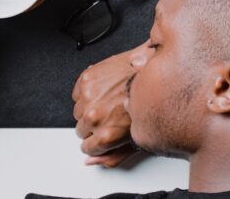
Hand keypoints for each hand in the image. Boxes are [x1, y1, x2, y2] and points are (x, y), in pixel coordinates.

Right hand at [72, 42, 149, 166]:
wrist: (153, 68)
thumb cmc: (149, 101)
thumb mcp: (137, 139)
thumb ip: (112, 156)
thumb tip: (91, 161)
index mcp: (106, 135)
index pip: (87, 148)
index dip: (97, 142)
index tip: (104, 134)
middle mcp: (94, 116)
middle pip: (81, 130)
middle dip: (94, 126)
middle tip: (110, 116)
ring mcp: (89, 96)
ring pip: (77, 112)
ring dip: (89, 108)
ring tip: (109, 102)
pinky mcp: (87, 78)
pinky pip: (76, 93)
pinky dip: (87, 93)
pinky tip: (105, 90)